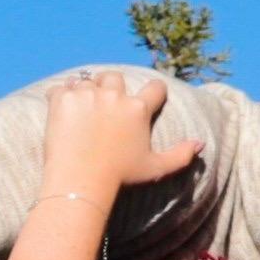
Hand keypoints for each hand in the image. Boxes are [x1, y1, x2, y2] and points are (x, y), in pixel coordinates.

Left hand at [38, 64, 175, 185]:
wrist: (81, 181)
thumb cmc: (119, 177)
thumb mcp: (155, 168)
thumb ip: (180, 155)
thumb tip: (201, 144)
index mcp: (138, 108)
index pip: (154, 87)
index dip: (153, 92)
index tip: (147, 98)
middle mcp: (114, 96)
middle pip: (115, 77)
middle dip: (111, 87)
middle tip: (103, 104)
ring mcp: (87, 95)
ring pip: (86, 80)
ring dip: (84, 91)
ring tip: (80, 109)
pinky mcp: (63, 99)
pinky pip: (60, 88)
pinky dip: (59, 96)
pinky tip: (60, 111)